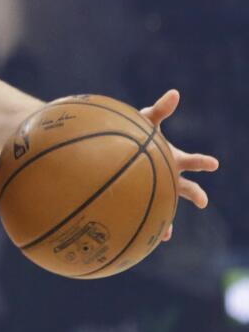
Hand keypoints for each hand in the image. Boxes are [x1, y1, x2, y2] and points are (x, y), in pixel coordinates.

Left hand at [139, 89, 218, 240]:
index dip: (202, 163)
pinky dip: (150, 225)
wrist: (119, 148)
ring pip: (167, 205)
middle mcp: (168, 175)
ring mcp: (156, 187)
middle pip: (186, 187)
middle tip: (203, 201)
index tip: (213, 163)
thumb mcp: (146, 120)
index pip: (192, 161)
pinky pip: (148, 214)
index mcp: (173, 158)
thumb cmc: (135, 132)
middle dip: (195, 193)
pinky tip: (147, 238)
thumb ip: (160, 109)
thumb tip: (174, 92)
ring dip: (169, 219)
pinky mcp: (141, 194)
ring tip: (167, 233)